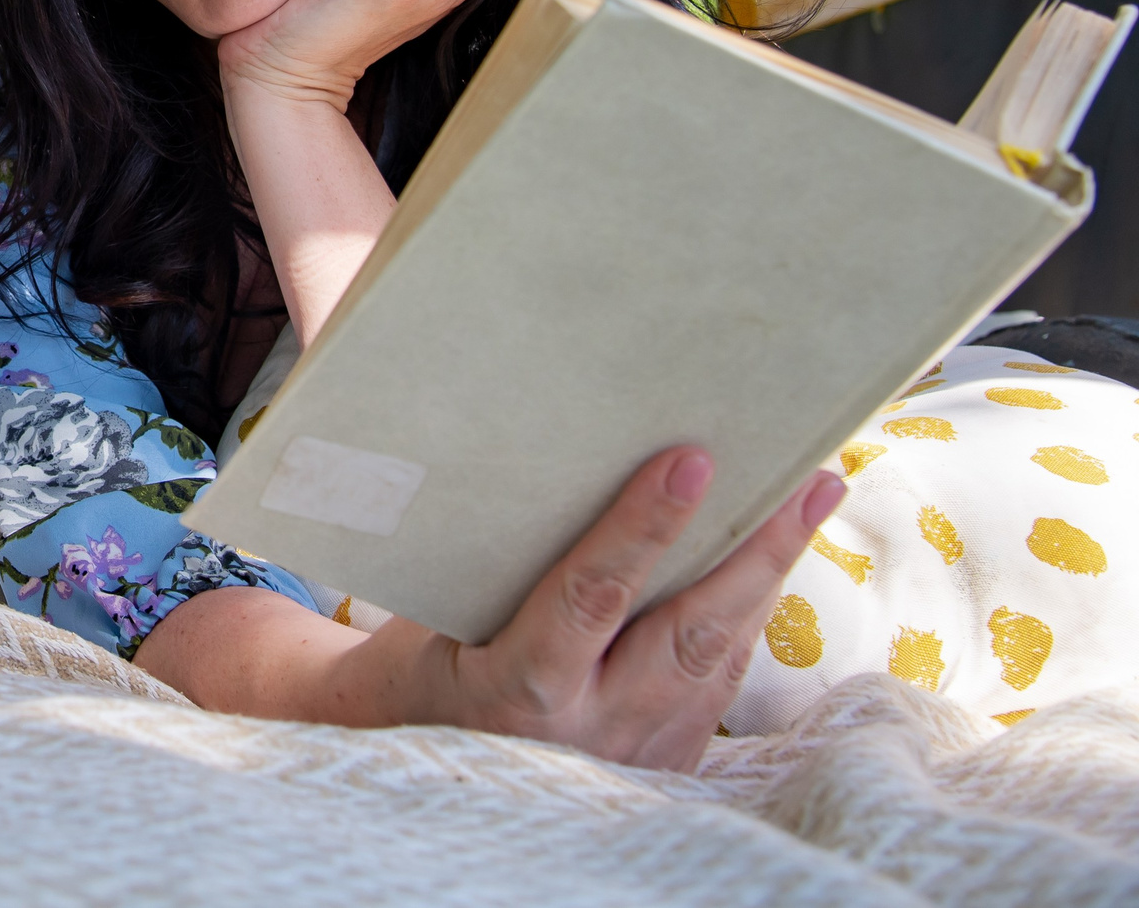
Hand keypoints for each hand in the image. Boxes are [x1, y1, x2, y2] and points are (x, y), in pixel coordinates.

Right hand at [355, 448, 845, 767]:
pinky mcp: (670, 761)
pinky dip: (748, 610)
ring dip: (771, 571)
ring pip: (722, 653)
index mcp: (520, 688)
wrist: (437, 778)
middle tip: (804, 477)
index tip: (686, 462)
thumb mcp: (434, 627)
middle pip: (692, 632)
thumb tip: (563, 473)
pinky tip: (773, 558)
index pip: (591, 596)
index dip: (641, 528)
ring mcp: (640, 750)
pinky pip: (722, 678)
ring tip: (813, 494)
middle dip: (753, 550)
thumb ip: (498, 572)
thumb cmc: (426, 677)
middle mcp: (592, 726)